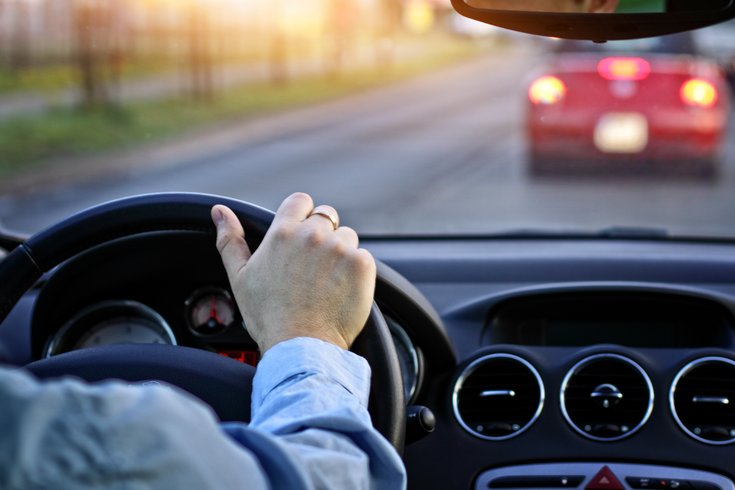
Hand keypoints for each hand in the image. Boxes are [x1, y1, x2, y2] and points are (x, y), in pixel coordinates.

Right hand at [211, 193, 375, 352]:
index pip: (301, 201)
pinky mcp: (362, 265)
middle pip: (327, 217)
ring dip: (341, 253)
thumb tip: (219, 211)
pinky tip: (342, 291)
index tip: (301, 236)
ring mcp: (340, 248)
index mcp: (282, 232)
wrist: (300, 346)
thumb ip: (230, 240)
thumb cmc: (268, 316)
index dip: (303, 215)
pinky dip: (357, 272)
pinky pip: (364, 258)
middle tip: (313, 268)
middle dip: (323, 236)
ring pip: (347, 237)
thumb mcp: (240, 277)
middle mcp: (312, 235)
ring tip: (327, 283)